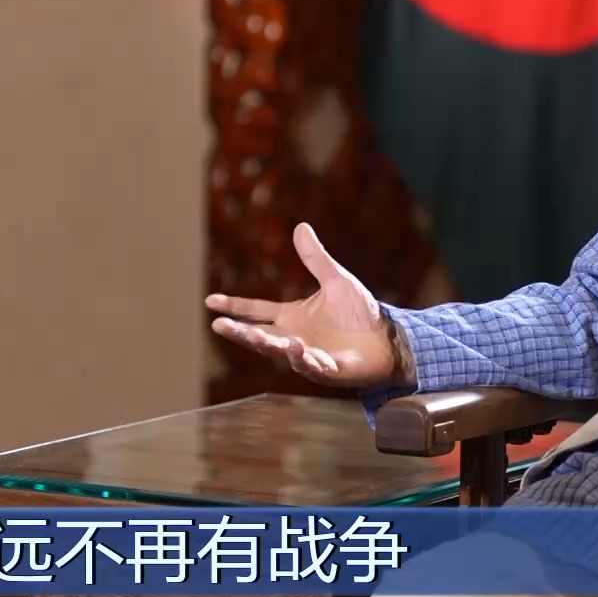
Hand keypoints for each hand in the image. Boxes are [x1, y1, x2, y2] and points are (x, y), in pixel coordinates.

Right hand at [205, 223, 397, 387]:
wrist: (387, 338)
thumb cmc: (360, 313)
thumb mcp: (336, 280)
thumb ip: (316, 259)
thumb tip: (300, 226)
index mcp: (292, 317)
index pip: (256, 311)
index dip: (234, 306)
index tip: (210, 301)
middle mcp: (293, 338)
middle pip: (259, 336)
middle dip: (239, 332)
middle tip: (218, 325)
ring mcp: (309, 356)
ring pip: (280, 352)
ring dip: (266, 345)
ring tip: (251, 336)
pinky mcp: (329, 370)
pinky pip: (312, 366)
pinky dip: (302, 358)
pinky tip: (295, 347)